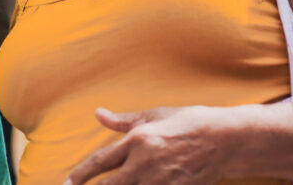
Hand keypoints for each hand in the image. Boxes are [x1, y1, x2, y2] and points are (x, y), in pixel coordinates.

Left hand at [65, 106, 225, 184]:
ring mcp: (161, 182)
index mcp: (137, 141)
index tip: (67, 184)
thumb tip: (98, 114)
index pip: (99, 162)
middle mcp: (145, 164)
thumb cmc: (189, 121)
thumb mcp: (155, 115)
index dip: (79, 176)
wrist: (226, 139)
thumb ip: (124, 121)